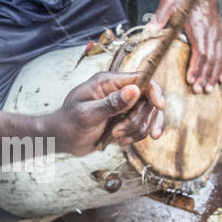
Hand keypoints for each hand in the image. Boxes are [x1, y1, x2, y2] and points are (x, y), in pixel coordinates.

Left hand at [49, 71, 165, 155]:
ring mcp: (123, 105)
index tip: (159, 107)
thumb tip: (134, 90)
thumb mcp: (87, 114)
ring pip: (148, 115)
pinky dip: (137, 136)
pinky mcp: (125, 119)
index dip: (154, 91)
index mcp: (108, 82)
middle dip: (139, 120)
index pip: (141, 78)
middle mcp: (119, 90)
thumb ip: (111, 104)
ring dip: (137, 130)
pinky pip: (142, 126)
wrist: (61, 138)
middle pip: (148, 100)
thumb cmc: (68, 123)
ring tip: (117, 138)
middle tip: (118, 132)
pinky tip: (124, 142)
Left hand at [149, 0, 221, 91]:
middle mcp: (210, 33)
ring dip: (214, 75)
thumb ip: (160, 17)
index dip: (196, 67)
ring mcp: (217, 36)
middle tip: (199, 91)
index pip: (200, 51)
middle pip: (210, 59)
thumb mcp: (169, 3)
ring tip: (209, 90)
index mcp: (198, 28)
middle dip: (205, 76)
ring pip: (218, 59)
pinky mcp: (220, 37)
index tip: (191, 80)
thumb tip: (149, 31)